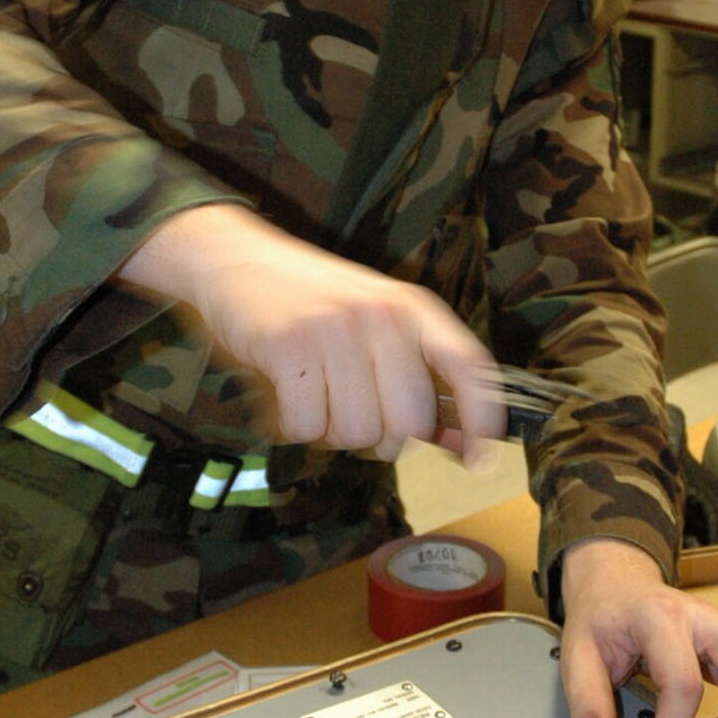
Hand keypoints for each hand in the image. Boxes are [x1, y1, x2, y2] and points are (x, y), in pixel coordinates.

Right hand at [118, 204, 504, 463]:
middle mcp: (381, 316)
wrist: (235, 257)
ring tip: (317, 396)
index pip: (470, 368)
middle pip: (407, 424)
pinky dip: (295, 426)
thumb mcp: (376, 321)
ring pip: (355, 433)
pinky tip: (288, 395)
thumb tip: (458, 442)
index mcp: (413, 307)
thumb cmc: (313, 300)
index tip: (478, 460)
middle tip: (353, 415)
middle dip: (381, 439)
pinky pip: (307, 428)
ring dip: (333, 433)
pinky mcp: (288, 347)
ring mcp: (334, 330)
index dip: (482, 419)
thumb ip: (419, 375)